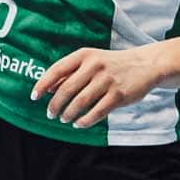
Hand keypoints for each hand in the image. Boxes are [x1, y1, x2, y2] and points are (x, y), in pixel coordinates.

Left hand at [30, 42, 162, 128]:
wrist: (145, 65)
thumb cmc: (111, 65)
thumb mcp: (90, 61)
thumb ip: (70, 73)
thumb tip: (47, 89)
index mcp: (84, 55)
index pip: (57, 70)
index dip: (42, 84)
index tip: (34, 97)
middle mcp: (95, 66)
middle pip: (66, 89)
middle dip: (55, 105)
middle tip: (50, 114)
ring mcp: (108, 80)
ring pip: (80, 102)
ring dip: (68, 114)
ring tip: (64, 119)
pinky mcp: (119, 95)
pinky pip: (96, 112)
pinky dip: (84, 121)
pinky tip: (78, 124)